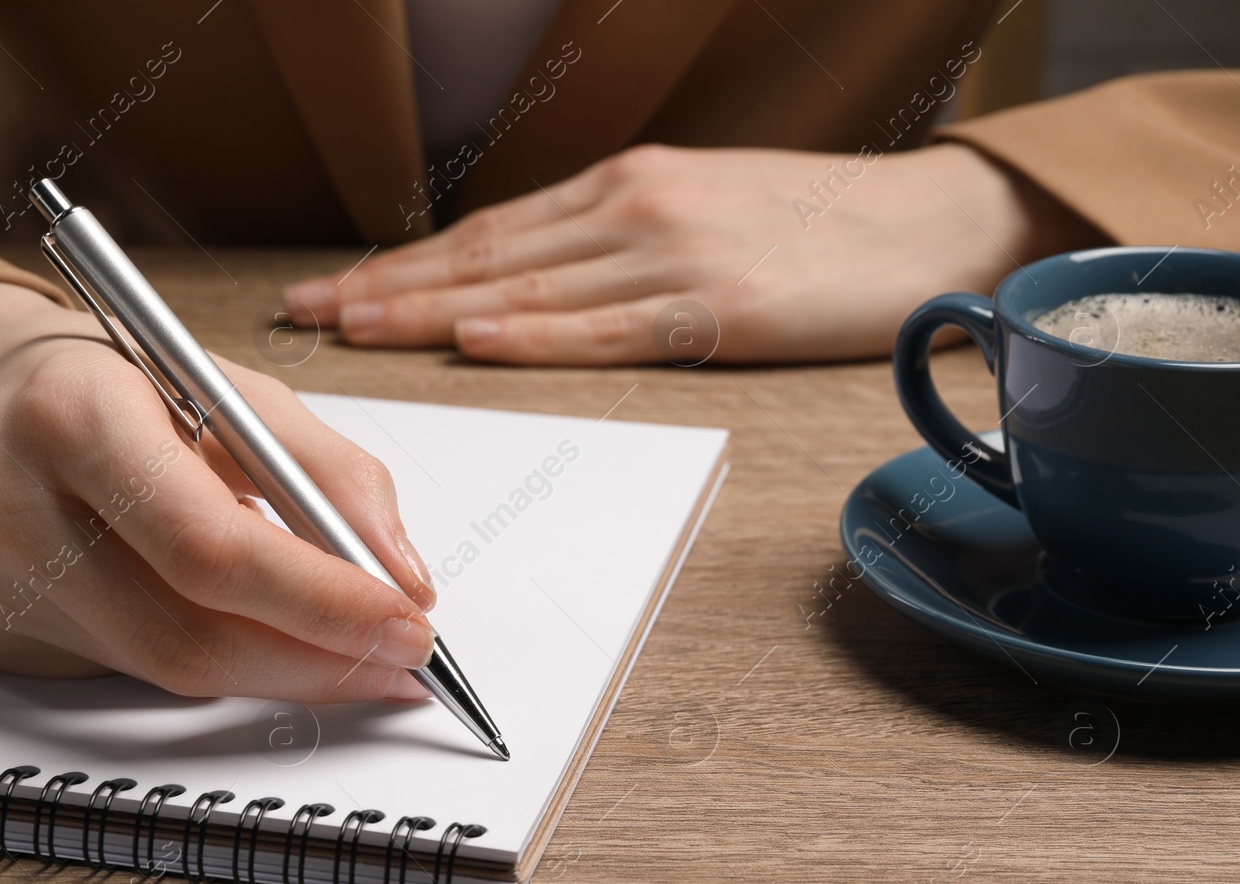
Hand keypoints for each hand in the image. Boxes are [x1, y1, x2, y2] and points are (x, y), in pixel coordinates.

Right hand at [0, 282, 436, 700]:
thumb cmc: (114, 383)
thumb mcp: (231, 387)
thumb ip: (331, 474)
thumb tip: (403, 578)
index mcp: (69, 413)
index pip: (209, 545)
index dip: (322, 601)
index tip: (408, 625)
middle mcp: (5, 503)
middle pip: (189, 632)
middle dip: (317, 658)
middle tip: (398, 658)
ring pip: (167, 670)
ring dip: (278, 670)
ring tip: (349, 650)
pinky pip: (132, 673)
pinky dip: (211, 661)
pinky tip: (244, 631)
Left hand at [285, 142, 1103, 364]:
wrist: (930, 222)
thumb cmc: (814, 225)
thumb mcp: (697, 206)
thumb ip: (613, 238)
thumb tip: (527, 281)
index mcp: (625, 186)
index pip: (488, 232)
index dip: (403, 263)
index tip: (337, 290)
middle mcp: (634, 209)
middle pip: (485, 256)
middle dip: (387, 288)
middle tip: (309, 316)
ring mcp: (674, 257)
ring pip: (526, 288)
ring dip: (430, 311)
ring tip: (355, 332)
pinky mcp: (719, 310)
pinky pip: (607, 327)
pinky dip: (536, 335)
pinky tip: (476, 341)